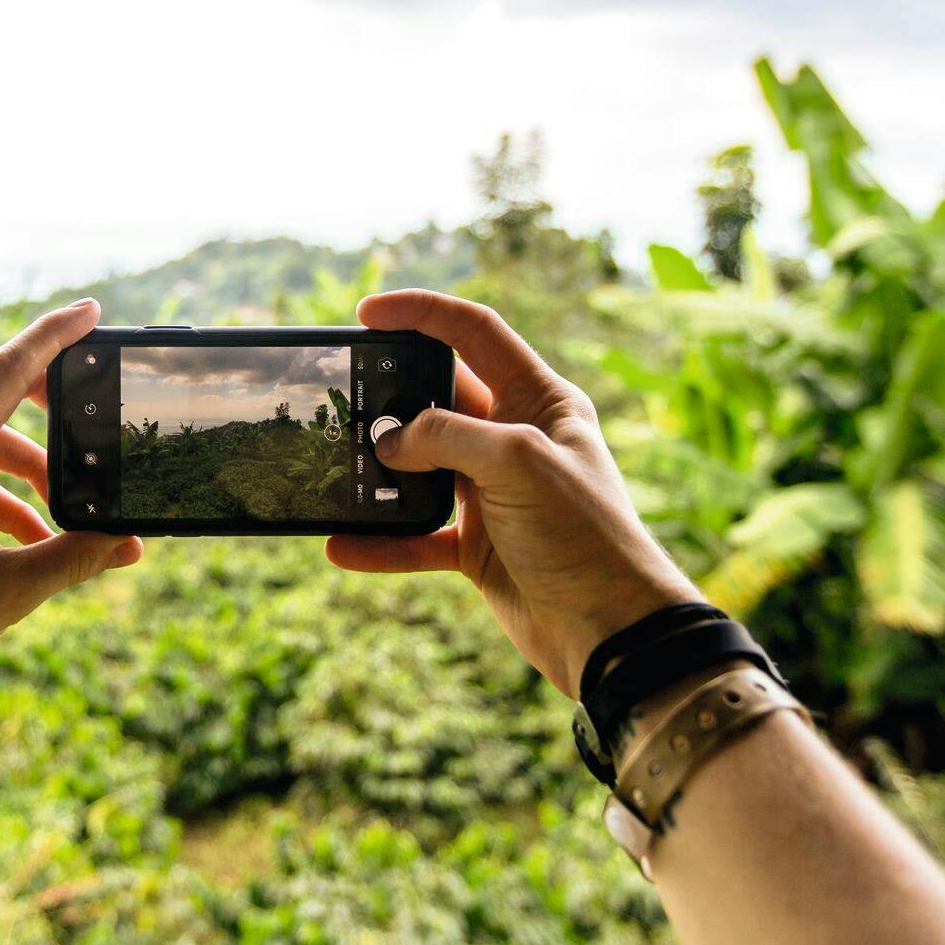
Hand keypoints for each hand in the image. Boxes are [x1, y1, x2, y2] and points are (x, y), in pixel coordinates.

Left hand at [0, 299, 141, 736]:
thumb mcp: (8, 595)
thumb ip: (75, 557)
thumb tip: (130, 542)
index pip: (4, 372)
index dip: (52, 337)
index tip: (91, 312)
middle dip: (35, 391)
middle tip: (81, 420)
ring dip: (18, 452)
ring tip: (60, 510)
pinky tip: (22, 536)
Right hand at [327, 290, 698, 697]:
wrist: (611, 632)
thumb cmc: (584, 534)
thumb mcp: (517, 462)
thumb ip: (447, 435)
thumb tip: (388, 441)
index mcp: (542, 400)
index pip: (475, 333)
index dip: (422, 313)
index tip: (366, 313)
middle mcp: (515, 440)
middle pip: (438, 399)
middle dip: (389, 398)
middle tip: (340, 399)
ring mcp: (493, 494)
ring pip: (419, 468)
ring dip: (378, 472)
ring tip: (333, 470)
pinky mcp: (476, 547)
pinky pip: (416, 536)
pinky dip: (381, 542)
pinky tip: (343, 545)